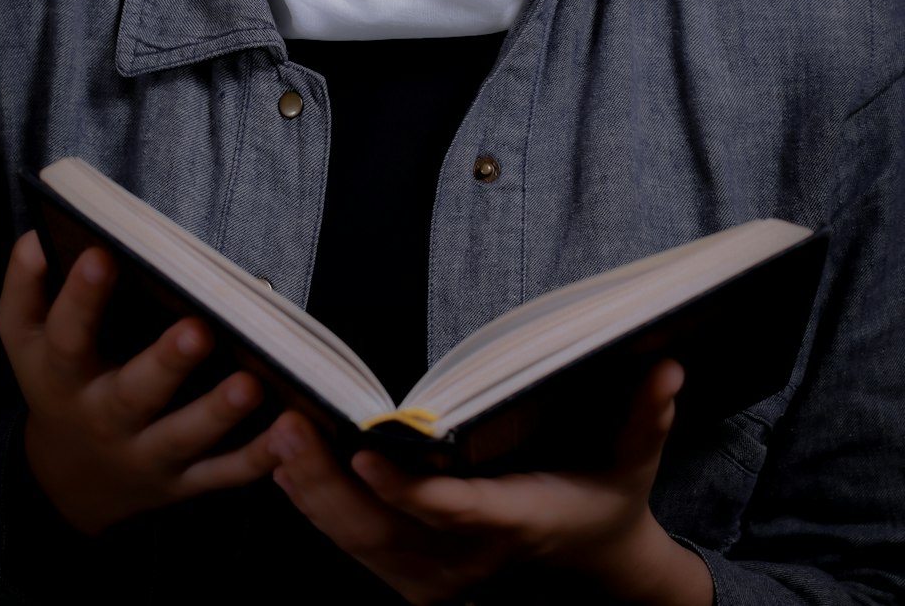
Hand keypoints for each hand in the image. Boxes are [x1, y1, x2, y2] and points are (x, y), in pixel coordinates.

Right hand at [0, 231, 276, 533]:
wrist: (67, 481)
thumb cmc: (56, 382)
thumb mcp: (23, 339)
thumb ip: (25, 287)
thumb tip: (35, 237)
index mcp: (63, 375)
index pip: (67, 335)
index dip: (81, 297)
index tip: (103, 253)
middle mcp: (103, 418)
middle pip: (133, 394)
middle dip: (166, 363)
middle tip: (199, 327)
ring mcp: (146, 454)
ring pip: (184, 437)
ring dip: (219, 412)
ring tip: (253, 382)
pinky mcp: (184, 482)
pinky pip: (224, 473)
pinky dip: (260, 457)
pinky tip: (291, 429)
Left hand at [267, 361, 712, 603]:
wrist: (597, 572)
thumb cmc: (608, 501)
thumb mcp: (634, 460)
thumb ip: (646, 416)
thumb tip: (668, 366)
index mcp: (519, 522)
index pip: (456, 511)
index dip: (409, 490)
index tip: (366, 453)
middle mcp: (470, 561)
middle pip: (386, 534)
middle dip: (330, 488)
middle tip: (287, 430)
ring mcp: (438, 577)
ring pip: (360, 546)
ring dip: (311, 496)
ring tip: (274, 438)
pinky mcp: (414, 578)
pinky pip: (356, 548)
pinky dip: (317, 509)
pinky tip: (284, 465)